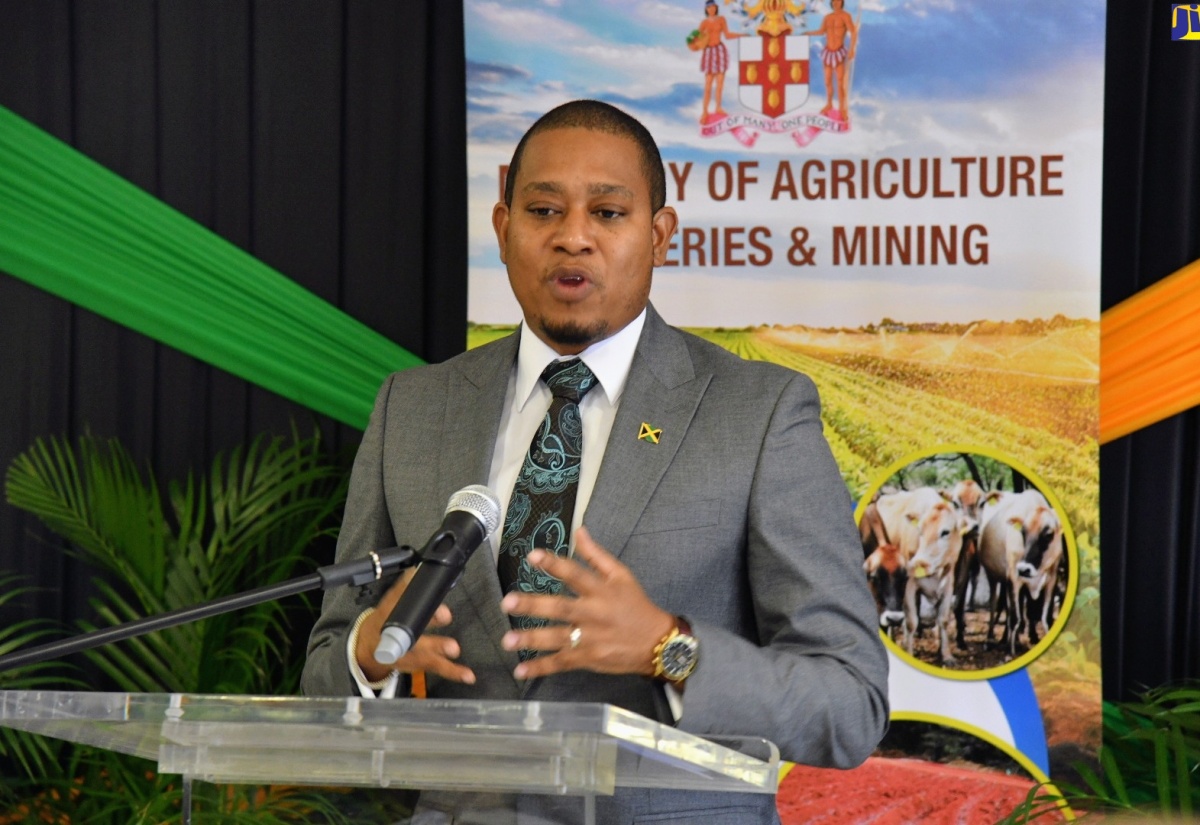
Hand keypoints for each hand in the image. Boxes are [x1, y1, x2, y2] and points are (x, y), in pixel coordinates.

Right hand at [355, 569, 475, 684]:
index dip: (408, 597)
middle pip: (413, 635)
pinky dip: (454, 672)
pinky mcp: (417, 664)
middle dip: (429, 631)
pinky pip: (437, 667)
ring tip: (454, 649)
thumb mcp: (391, 602)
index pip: (398, 606)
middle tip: (444, 621)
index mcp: (389, 617)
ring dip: (439, 650)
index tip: (417, 584)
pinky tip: (468, 675)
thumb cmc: (386, 620)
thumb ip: (404, 589)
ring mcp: (406, 654)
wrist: (370, 647)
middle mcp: (397, 638)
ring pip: (424, 654)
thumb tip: (415, 571)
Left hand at [499, 527, 675, 679]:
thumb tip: (579, 531)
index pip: (575, 573)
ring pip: (558, 638)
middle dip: (533, 605)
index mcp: (601, 590)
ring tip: (507, 640)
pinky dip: (541, 667)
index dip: (554, 564)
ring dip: (532, 639)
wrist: (657, 643)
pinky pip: (562, 663)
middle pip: (560, 608)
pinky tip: (521, 670)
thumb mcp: (622, 575)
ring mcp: (590, 639)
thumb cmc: (636, 605)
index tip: (532, 556)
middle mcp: (594, 614)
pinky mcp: (589, 658)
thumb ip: (596, 555)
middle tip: (507, 602)